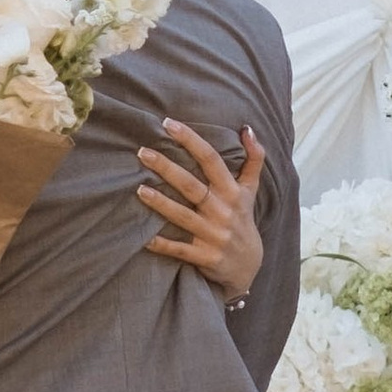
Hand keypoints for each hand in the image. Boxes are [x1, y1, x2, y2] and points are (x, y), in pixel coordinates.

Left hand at [138, 118, 264, 301]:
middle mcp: (223, 211)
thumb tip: (247, 129)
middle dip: (167, 168)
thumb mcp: (250, 190)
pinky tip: (144, 238)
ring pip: (184, 216)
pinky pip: (181, 250)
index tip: (168, 124)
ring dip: (161, 203)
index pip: (211, 160)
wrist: (249, 267)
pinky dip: (163, 245)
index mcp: (232, 192)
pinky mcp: (205, 256)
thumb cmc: (243, 220)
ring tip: (139, 189)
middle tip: (142, 152)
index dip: (191, 141)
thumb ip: (253, 159)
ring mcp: (214, 235)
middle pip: (192, 186)